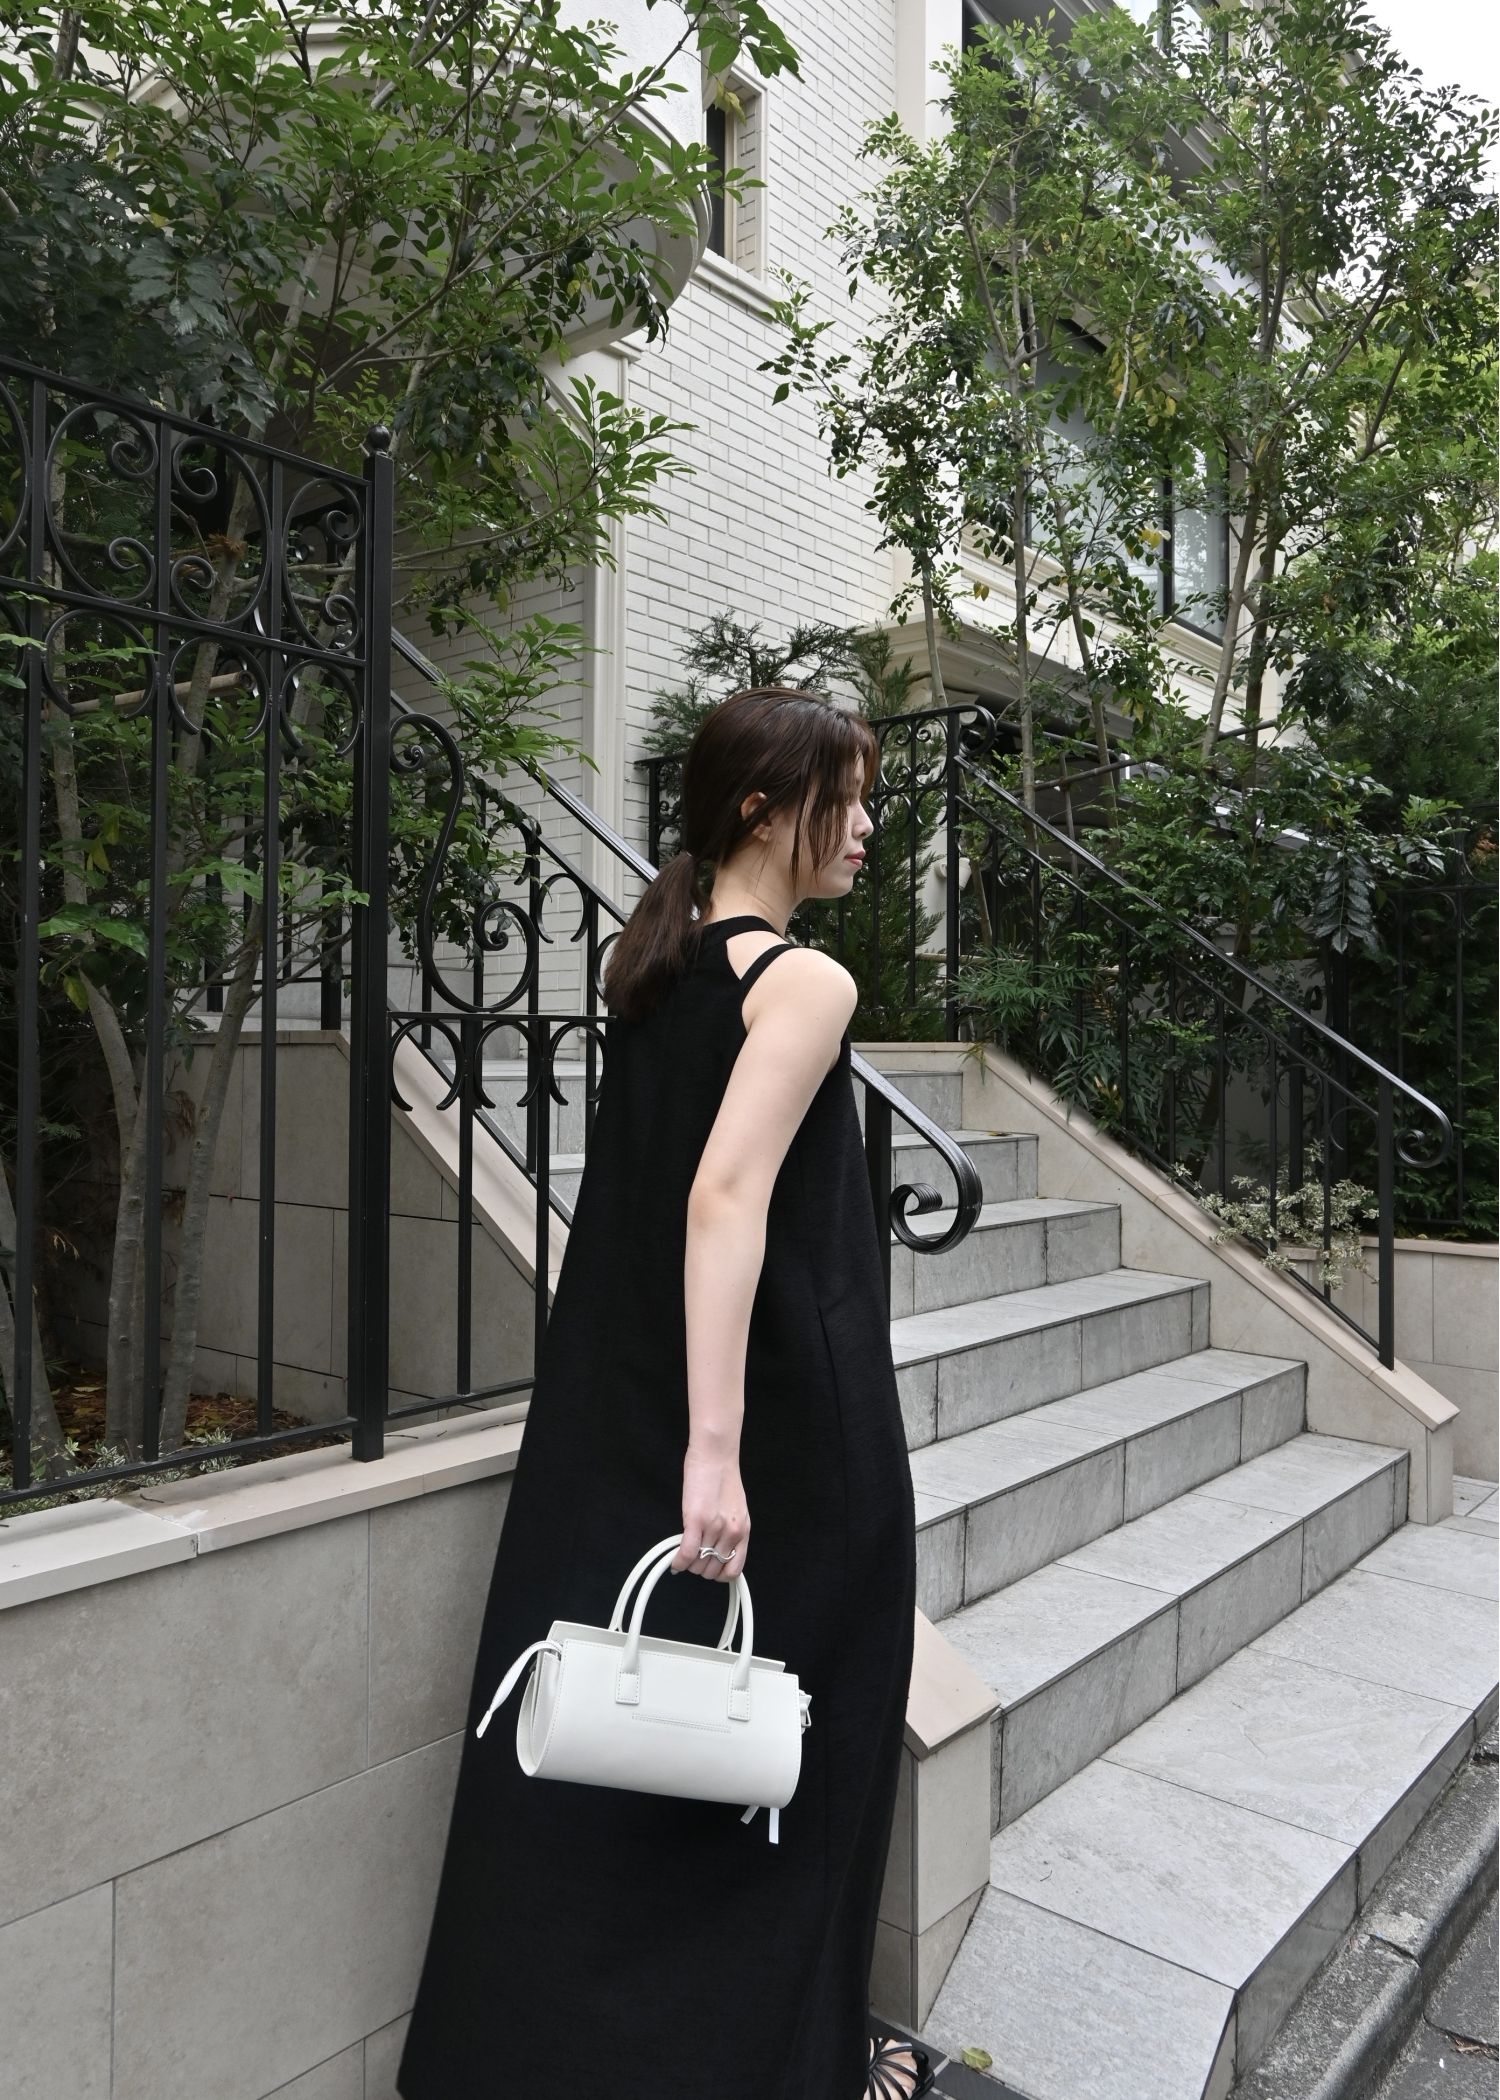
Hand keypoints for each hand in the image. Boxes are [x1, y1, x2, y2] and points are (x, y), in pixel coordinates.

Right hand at [672, 1445, 748, 1580]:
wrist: (715, 1455)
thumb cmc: (723, 1477)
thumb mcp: (736, 1509)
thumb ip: (730, 1530)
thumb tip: (717, 1548)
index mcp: (743, 1531)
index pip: (734, 1569)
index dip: (719, 1573)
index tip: (709, 1567)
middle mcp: (731, 1533)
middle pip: (712, 1570)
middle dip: (700, 1568)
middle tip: (692, 1558)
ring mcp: (714, 1528)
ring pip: (698, 1565)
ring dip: (689, 1565)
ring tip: (684, 1554)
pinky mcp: (696, 1521)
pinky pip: (686, 1554)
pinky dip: (678, 1562)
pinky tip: (675, 1562)